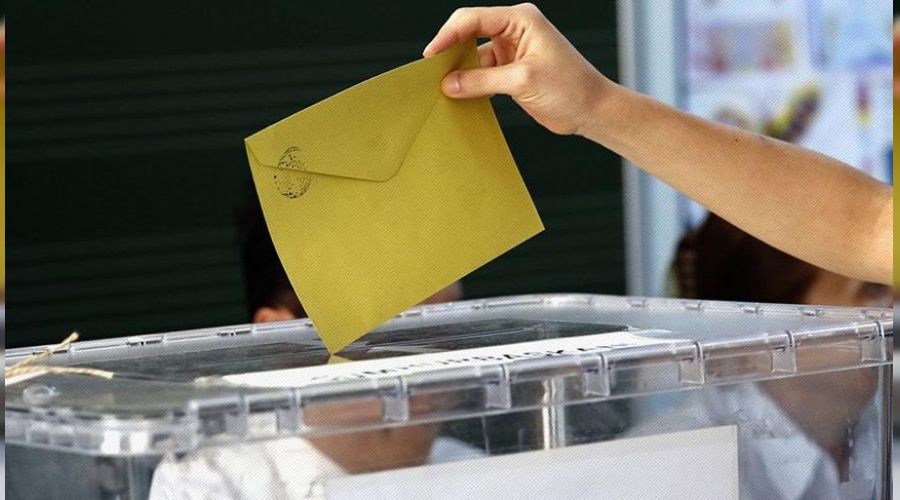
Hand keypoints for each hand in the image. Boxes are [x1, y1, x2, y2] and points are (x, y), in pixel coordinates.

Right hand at [423, 3, 612, 135]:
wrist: (592, 110)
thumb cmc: (571, 87)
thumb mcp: (522, 81)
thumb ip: (482, 81)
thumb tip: (450, 83)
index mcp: (520, 19)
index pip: (473, 19)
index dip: (448, 35)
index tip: (431, 56)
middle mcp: (514, 30)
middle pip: (469, 34)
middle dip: (451, 52)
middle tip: (432, 73)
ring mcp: (512, 51)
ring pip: (473, 57)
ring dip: (460, 72)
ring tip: (443, 88)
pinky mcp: (511, 72)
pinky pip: (482, 74)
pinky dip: (471, 85)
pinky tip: (460, 96)